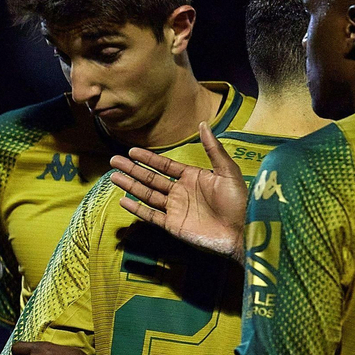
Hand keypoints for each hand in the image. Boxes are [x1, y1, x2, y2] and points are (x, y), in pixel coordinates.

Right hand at [108, 122, 248, 261]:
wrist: (241, 231)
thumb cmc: (238, 201)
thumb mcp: (227, 171)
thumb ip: (213, 149)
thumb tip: (203, 124)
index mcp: (192, 177)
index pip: (164, 166)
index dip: (148, 158)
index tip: (131, 151)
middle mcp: (180, 192)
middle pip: (150, 178)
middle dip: (132, 170)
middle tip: (114, 160)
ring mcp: (174, 209)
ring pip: (147, 195)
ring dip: (130, 186)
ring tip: (114, 177)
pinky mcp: (172, 225)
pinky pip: (150, 215)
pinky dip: (137, 209)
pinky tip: (123, 200)